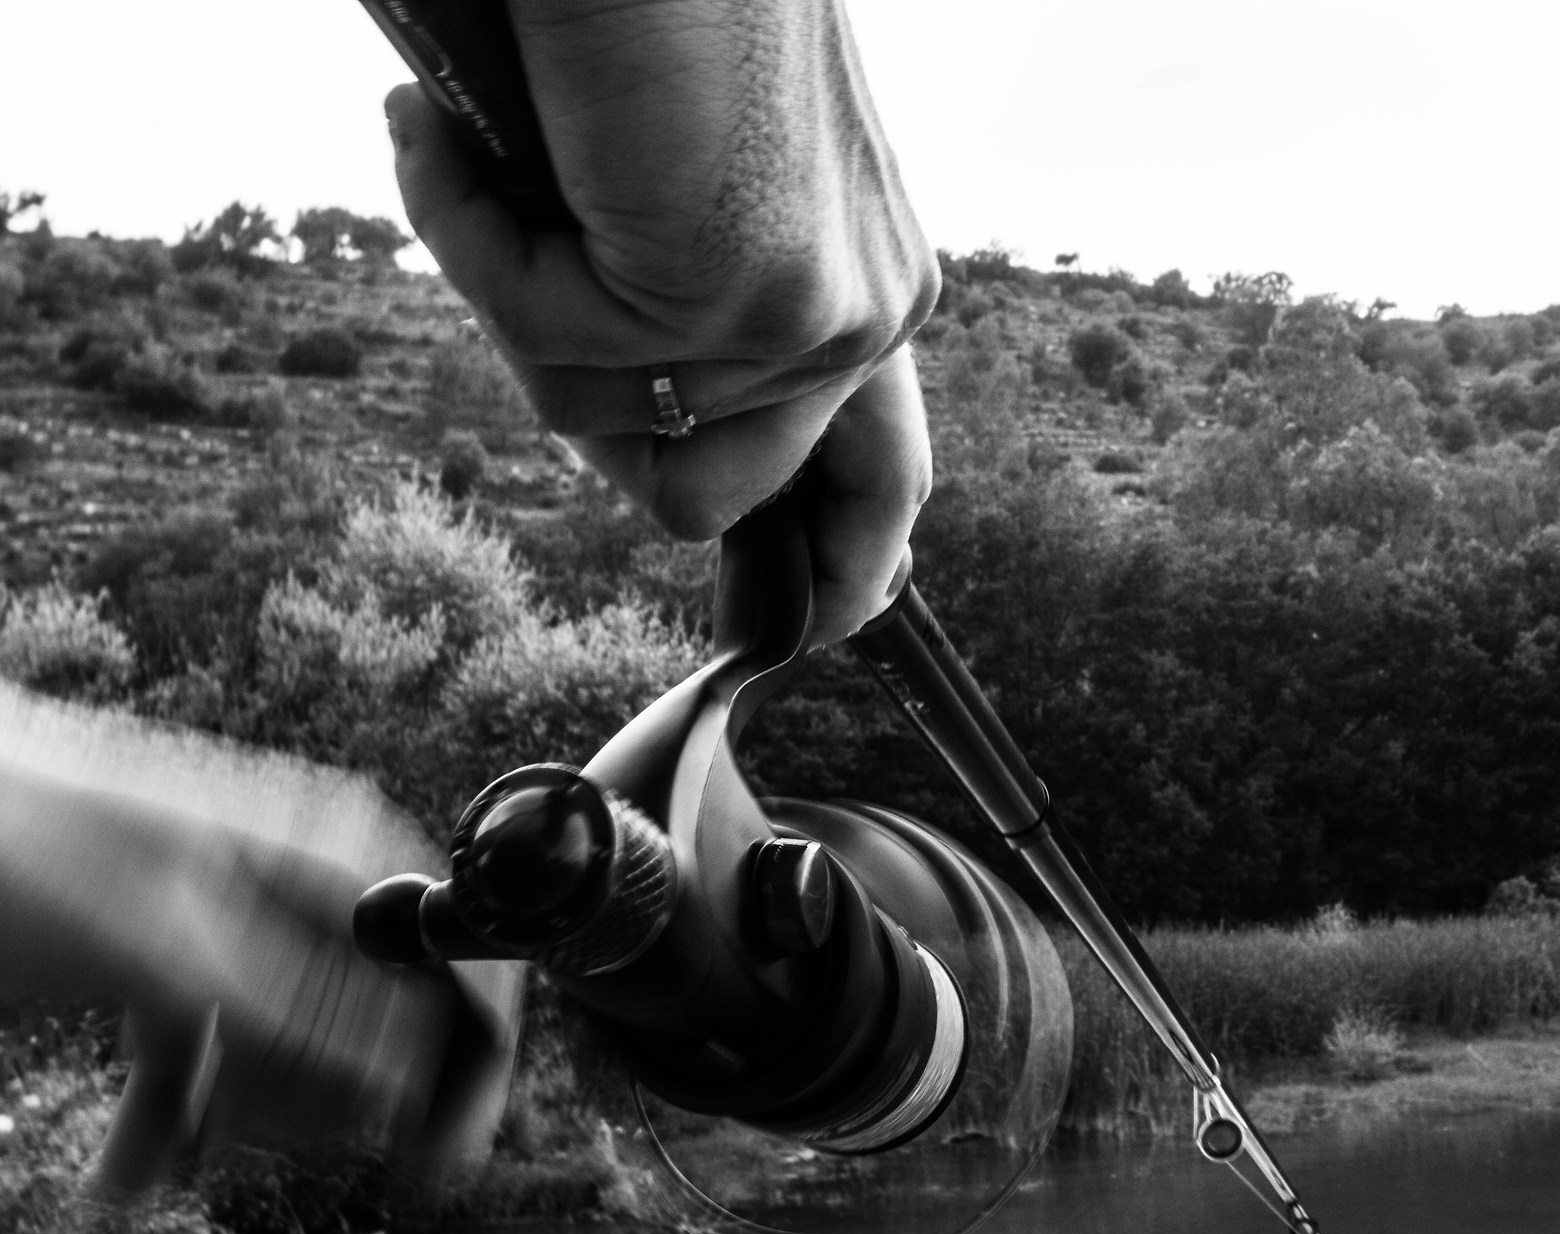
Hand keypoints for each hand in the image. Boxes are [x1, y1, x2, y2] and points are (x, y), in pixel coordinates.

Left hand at [0, 693, 522, 1196]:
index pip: (468, 966)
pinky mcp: (173, 965)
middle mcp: (305, 890)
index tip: (438, 1160)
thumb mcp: (163, 947)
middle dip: (321, 1108)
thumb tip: (412, 1085)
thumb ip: (296, 1014)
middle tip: (251, 1143)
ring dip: (230, 1128)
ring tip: (150, 1172)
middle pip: (385, 1026)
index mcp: (336, 859)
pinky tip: (120, 1177)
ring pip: (291, 1059)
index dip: (471, 1066)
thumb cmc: (16, 846)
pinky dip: (170, 1123)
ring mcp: (238, 929)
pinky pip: (208, 1061)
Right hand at [385, 0, 938, 646]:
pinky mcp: (730, 301)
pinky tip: (453, 137)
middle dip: (583, 408)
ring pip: (598, 425)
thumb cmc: (642, 16)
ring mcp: (808, 317)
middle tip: (512, 253)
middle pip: (706, 495)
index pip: (886, 485)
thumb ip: (693, 306)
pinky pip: (544, 349)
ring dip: (507, 296)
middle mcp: (866, 312)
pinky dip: (470, 244)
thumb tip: (646, 436)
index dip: (842, 572)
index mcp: (872, 281)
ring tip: (478, 150)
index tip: (809, 628)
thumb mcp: (686, 187)